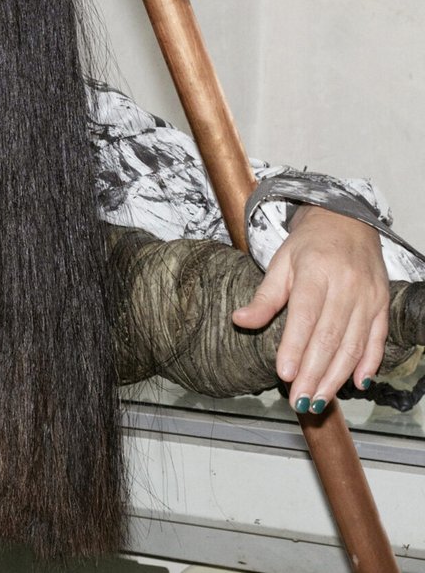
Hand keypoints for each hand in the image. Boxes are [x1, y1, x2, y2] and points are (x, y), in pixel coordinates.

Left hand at [231, 205, 388, 413]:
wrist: (347, 221)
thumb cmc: (308, 245)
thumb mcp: (280, 263)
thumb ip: (264, 297)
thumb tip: (240, 321)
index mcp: (316, 273)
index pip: (305, 317)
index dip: (295, 348)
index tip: (284, 374)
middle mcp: (346, 287)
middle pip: (330, 338)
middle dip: (314, 373)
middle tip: (299, 400)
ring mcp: (368, 298)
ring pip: (353, 345)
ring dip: (336, 377)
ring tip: (318, 400)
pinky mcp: (381, 306)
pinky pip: (377, 340)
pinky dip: (368, 364)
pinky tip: (355, 384)